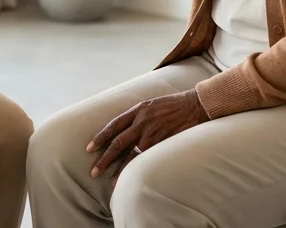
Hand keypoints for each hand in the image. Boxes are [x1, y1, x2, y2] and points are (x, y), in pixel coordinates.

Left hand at [86, 90, 210, 180]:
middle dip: (104, 157)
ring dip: (118, 168)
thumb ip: (140, 115)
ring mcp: (151, 133)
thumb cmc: (176, 105)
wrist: (195, 106)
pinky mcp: (161, 143)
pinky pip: (144, 158)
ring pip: (129, 153)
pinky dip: (135, 168)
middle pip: (117, 142)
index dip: (100, 137)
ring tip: (109, 180)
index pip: (114, 125)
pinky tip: (129, 177)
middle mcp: (141, 121)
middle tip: (93, 170)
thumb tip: (130, 126)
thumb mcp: (153, 104)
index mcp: (138, 110)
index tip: (89, 147)